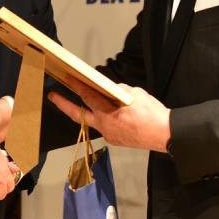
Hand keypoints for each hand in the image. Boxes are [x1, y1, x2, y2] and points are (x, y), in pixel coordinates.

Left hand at [48, 85, 169, 151]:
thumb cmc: (153, 114)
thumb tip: (111, 91)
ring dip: (86, 112)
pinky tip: (107, 114)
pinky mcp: (115, 140)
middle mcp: (104, 126)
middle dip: (63, 104)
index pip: (87, 96)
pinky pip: (104, 127)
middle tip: (53, 96)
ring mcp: (109, 135)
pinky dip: (103, 119)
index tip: (66, 78)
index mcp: (108, 113)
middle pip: (78, 114)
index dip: (76, 86)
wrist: (166, 135)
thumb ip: (119, 91)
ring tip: (80, 103)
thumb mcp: (135, 94)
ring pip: (92, 121)